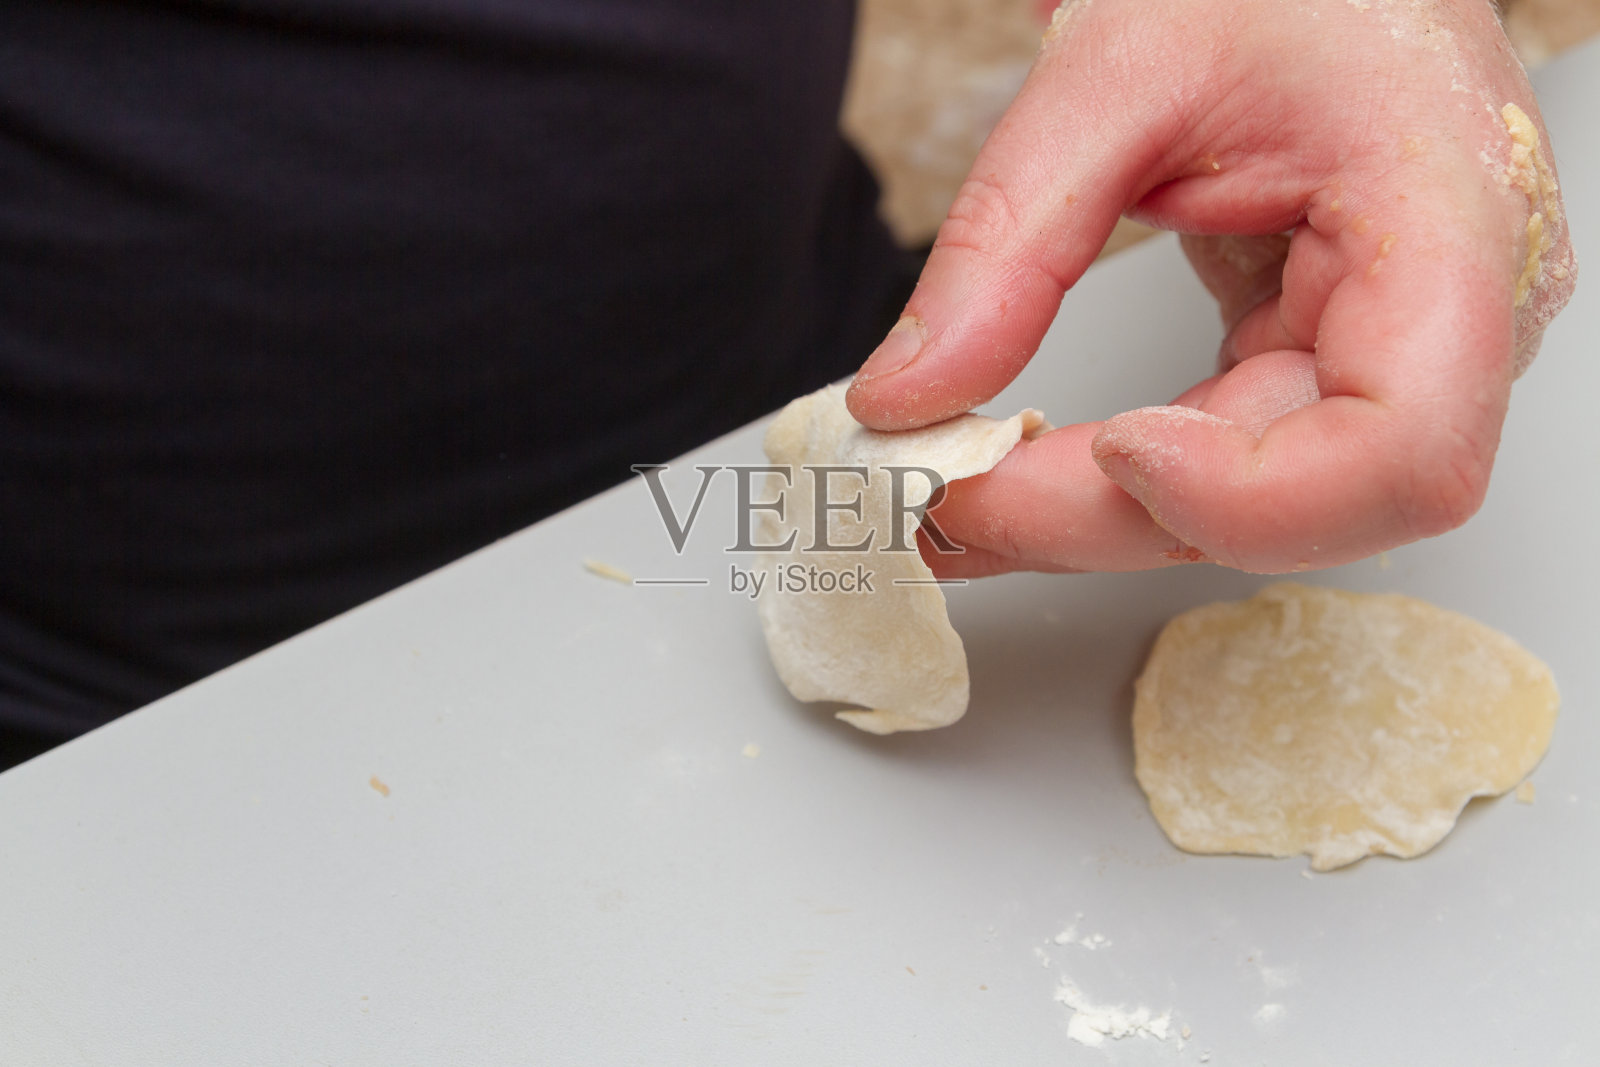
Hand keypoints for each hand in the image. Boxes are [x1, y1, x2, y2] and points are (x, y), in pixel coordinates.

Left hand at [847, 0, 1575, 575]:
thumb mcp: (1117, 72)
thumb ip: (1007, 243)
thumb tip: (907, 398)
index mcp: (1448, 229)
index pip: (1402, 448)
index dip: (1254, 492)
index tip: (1114, 449)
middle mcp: (1447, 325)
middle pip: (1297, 506)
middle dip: (1107, 520)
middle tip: (947, 502)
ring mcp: (1386, 359)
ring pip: (1242, 511)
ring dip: (1086, 523)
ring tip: (949, 502)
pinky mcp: (1313, 366)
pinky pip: (1215, 464)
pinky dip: (1102, 484)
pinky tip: (1010, 480)